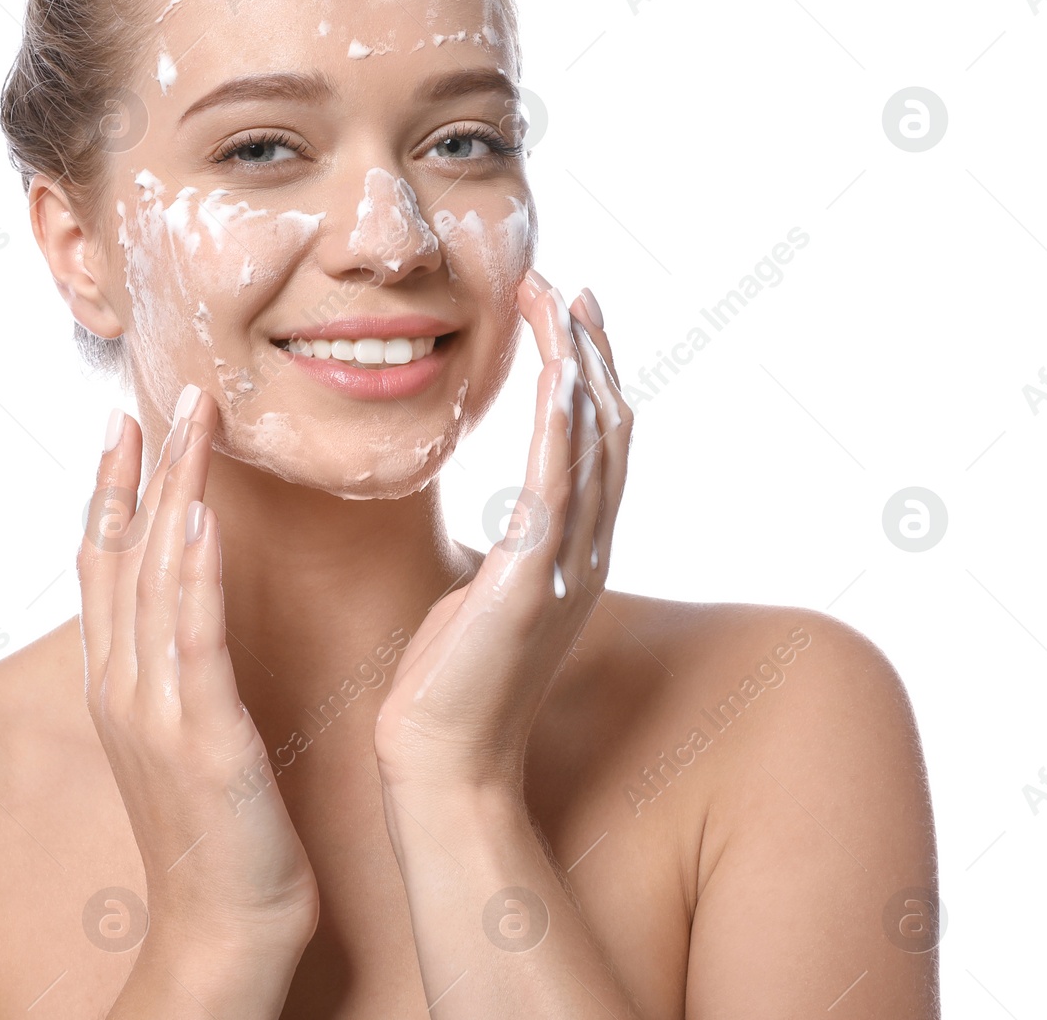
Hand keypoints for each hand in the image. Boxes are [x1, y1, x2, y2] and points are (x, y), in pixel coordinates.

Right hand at [79, 385, 320, 952]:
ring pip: (154, 577)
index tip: (123, 423)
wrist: (223, 930)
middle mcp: (124, 685)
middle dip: (142, 468)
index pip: (103, 565)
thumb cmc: (219, 832)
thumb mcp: (188, 735)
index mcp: (120, 683)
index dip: (109, 490)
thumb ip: (182, 668)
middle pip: (122, 554)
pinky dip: (192, 576)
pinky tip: (199, 520)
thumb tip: (195, 611)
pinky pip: (192, 641)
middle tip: (164, 393)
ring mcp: (156, 710)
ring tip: (190, 422)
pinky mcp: (201, 736)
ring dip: (171, 491)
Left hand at [373, 270, 632, 796]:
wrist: (438, 759)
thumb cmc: (451, 679)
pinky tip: (558, 376)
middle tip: (566, 286)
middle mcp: (586, 552)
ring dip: (578, 366)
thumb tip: (505, 520)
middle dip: (589, 351)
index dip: (590, 373)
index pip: (597, 443)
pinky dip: (564, 427)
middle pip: (608, 429)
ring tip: (557, 301)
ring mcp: (566, 567)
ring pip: (592, 444)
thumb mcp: (489, 593)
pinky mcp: (531, 582)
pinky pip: (557, 488)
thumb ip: (510, 549)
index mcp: (575, 551)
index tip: (567, 312)